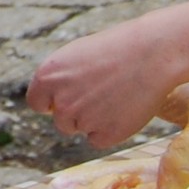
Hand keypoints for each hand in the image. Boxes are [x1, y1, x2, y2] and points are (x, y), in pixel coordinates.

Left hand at [27, 19, 175, 148]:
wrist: (152, 54)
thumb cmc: (116, 49)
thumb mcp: (76, 55)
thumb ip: (59, 80)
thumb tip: (52, 103)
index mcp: (47, 77)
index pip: (37, 103)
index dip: (52, 101)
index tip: (68, 96)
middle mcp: (61, 102)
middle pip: (61, 120)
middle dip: (77, 111)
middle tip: (102, 91)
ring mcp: (83, 121)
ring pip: (80, 129)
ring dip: (94, 120)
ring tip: (115, 96)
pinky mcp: (105, 135)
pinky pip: (99, 139)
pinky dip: (110, 130)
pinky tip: (124, 108)